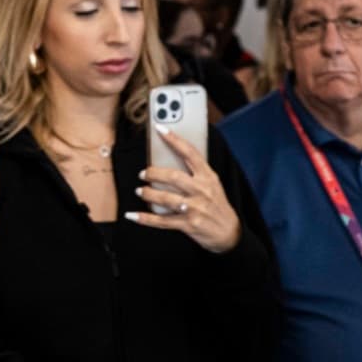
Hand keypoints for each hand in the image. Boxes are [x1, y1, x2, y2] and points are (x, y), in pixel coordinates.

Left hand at [127, 127, 241, 252]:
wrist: (229, 232)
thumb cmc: (217, 205)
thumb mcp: (213, 184)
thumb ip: (196, 173)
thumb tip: (170, 160)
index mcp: (208, 177)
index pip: (190, 153)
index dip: (174, 139)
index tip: (160, 129)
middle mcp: (202, 190)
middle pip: (173, 177)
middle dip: (153, 173)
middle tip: (143, 173)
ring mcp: (194, 208)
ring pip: (165, 198)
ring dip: (148, 194)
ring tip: (140, 191)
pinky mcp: (188, 225)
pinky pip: (161, 221)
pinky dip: (144, 218)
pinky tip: (132, 215)